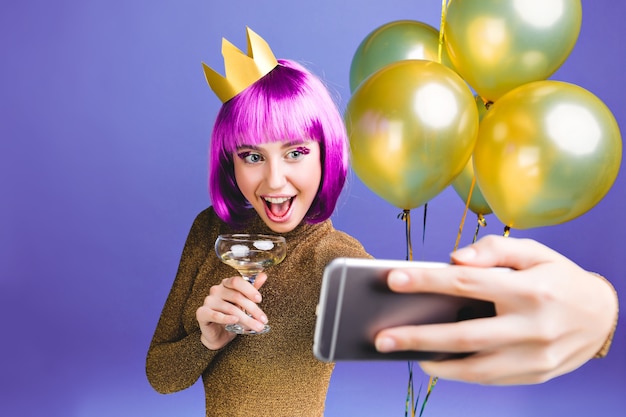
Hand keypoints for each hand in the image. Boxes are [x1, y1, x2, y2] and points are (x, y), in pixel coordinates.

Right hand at [196, 272, 268, 349]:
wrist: (218, 334)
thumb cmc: (231, 316)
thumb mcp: (244, 303)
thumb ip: (252, 290)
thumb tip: (263, 275)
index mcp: (226, 284)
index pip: (237, 281)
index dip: (249, 289)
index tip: (259, 299)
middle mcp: (216, 290)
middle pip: (236, 296)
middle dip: (253, 309)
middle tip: (263, 320)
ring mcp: (208, 301)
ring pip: (230, 308)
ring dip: (246, 319)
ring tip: (256, 327)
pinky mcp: (202, 313)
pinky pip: (215, 315)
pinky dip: (226, 318)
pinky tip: (235, 320)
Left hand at [374, 235, 617, 384]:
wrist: (603, 316)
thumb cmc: (560, 278)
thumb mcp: (535, 251)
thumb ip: (494, 250)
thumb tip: (453, 260)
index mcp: (530, 289)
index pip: (467, 283)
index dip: (426, 281)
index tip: (392, 279)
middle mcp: (532, 327)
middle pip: (463, 334)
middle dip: (417, 337)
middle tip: (381, 337)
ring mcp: (535, 357)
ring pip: (474, 367)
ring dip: (433, 361)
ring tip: (401, 352)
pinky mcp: (535, 375)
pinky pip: (489, 378)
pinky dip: (458, 373)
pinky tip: (435, 361)